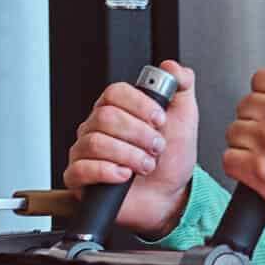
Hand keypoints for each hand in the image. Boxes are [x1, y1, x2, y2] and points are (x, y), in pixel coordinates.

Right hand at [61, 59, 200, 236]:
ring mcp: (85, 151)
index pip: (115, 92)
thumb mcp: (185, 118)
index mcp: (118, 108)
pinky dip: (107, 172)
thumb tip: (172, 67)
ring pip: (96, 143)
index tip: (160, 120)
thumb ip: (181, 86)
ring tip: (146, 165)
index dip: (139, 105)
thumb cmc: (171, 160)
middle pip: (106, 117)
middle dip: (139, 135)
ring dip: (129, 156)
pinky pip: (82, 169)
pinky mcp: (79, 177)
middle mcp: (97, 126)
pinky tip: (124, 176)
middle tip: (156, 147)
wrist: (169, 196)